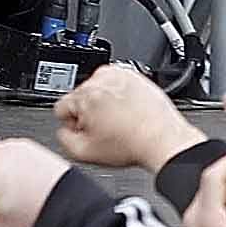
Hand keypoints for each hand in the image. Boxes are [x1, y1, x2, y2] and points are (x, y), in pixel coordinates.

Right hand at [56, 62, 203, 175]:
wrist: (164, 139)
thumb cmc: (132, 144)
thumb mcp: (85, 153)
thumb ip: (63, 139)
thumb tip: (63, 129)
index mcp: (86, 94)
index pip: (61, 107)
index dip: (73, 124)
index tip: (87, 132)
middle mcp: (102, 79)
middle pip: (81, 97)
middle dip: (90, 113)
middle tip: (107, 130)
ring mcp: (121, 74)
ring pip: (98, 90)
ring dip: (104, 103)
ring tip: (119, 121)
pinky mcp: (135, 74)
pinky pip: (117, 85)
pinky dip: (120, 96)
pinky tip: (129, 112)